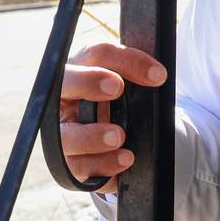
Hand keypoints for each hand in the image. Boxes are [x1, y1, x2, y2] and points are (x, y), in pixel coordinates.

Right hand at [59, 41, 167, 190]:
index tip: (157, 75)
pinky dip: (101, 164)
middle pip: (64, 82)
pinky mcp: (67, 160)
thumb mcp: (131, 83)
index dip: (128, 61)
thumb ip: (137, 74)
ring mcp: (62, 129)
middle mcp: (65, 96)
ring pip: (64, 133)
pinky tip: (124, 159)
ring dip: (91, 135)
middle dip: (87, 82)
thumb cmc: (121, 99)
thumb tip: (157, 75)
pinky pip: (76, 166)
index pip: (99, 54)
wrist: (118, 131)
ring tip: (119, 137)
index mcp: (83, 66)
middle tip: (116, 88)